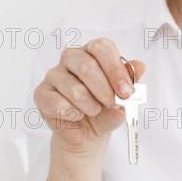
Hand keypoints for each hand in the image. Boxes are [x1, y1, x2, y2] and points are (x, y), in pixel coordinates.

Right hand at [34, 38, 144, 154]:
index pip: (102, 48)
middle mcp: (72, 58)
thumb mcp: (125, 97)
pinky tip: (77, 115)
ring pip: (76, 90)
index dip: (115, 69)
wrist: (91, 132)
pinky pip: (60, 105)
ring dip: (92, 107)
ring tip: (94, 110)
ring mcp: (54, 74)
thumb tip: (139, 66)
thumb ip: (132, 80)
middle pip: (87, 66)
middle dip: (106, 91)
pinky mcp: (42, 93)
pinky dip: (75, 115)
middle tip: (114, 104)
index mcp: (93, 52)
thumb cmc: (107, 109)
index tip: (126, 91)